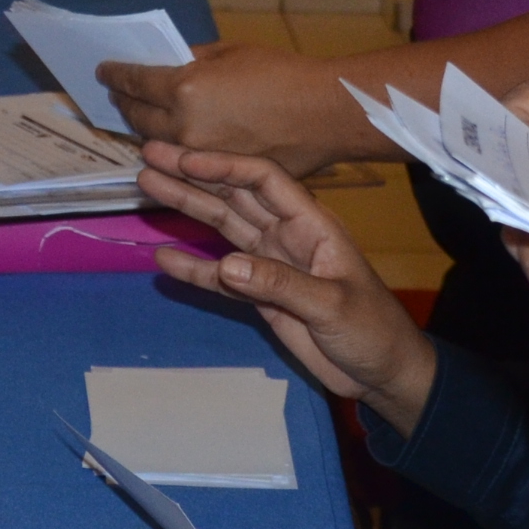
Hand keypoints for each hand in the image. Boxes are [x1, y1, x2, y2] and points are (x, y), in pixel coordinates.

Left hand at [99, 41, 379, 176]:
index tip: (103, 70)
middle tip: (117, 93)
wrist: (324, 113)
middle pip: (137, 118)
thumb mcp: (230, 52)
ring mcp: (199, 157)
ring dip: (143, 130)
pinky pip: (183, 163)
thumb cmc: (282, 73)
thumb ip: (191, 59)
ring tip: (137, 117)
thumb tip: (167, 63)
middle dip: (124, 103)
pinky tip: (169, 143)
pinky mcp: (217, 175)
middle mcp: (183, 128)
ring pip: (156, 145)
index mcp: (183, 90)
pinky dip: (172, 150)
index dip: (115, 74)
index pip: (134, 82)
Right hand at [138, 143, 433, 426]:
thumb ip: (281, 285)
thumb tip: (227, 265)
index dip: (224, 167)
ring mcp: (271, 264)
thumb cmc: (372, 330)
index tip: (184, 159)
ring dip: (187, 207)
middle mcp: (287, 235)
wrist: (381, 372)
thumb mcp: (333, 305)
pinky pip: (220, 277)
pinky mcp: (260, 296)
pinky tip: (163, 258)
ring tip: (146, 187)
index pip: (264, 181)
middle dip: (193, 175)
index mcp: (312, 225)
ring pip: (222, 227)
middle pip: (234, 195)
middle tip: (149, 156)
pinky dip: (193, 268)